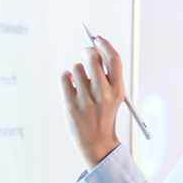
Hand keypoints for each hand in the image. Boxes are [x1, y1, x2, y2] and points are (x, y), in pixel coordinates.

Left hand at [59, 35, 124, 168]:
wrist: (97, 143)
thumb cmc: (105, 114)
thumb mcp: (115, 96)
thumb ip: (108, 74)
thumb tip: (96, 47)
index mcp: (118, 91)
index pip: (113, 59)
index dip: (105, 45)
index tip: (98, 39)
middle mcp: (103, 94)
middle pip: (92, 58)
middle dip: (88, 52)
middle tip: (86, 54)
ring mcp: (86, 100)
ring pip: (76, 67)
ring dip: (76, 71)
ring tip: (80, 83)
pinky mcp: (70, 105)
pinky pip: (64, 77)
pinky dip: (66, 77)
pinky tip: (71, 86)